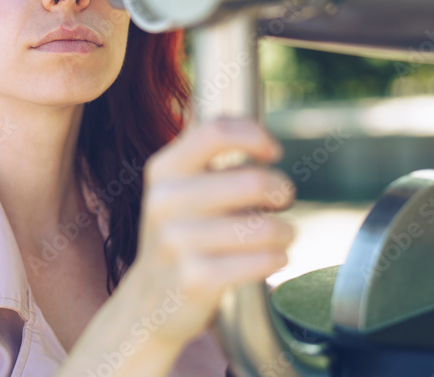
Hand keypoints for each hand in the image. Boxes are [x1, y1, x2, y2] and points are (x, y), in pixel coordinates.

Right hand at [123, 117, 295, 346]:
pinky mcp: (196, 278)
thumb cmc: (180, 235)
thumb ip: (207, 156)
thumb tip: (259, 137)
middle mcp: (165, 201)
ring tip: (278, 235)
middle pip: (253, 180)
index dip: (254, 136)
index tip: (272, 153)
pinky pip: (264, 260)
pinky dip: (278, 258)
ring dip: (285, 231)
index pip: (215, 132)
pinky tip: (268, 259)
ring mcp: (177, 241)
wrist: (149, 301)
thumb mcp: (177, 188)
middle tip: (281, 200)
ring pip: (266, 225)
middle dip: (281, 190)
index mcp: (163, 169)